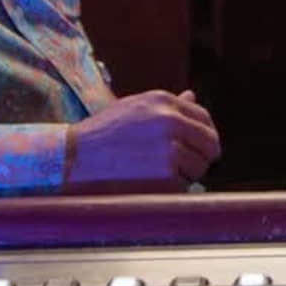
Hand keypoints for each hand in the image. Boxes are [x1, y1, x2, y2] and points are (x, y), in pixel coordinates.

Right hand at [64, 90, 219, 193]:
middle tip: (187, 165)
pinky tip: (151, 183)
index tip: (198, 146)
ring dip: (187, 174)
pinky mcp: (166, 175)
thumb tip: (192, 96)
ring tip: (159, 174)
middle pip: (210, 143)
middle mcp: (170, 121)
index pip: (203, 117)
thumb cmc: (101, 135)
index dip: (204, 134)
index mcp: (163, 101)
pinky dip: (173, 189)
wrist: (75, 158)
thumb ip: (167, 105)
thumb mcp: (134, 108)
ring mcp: (170, 148)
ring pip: (200, 166)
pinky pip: (185, 185)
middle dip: (202, 155)